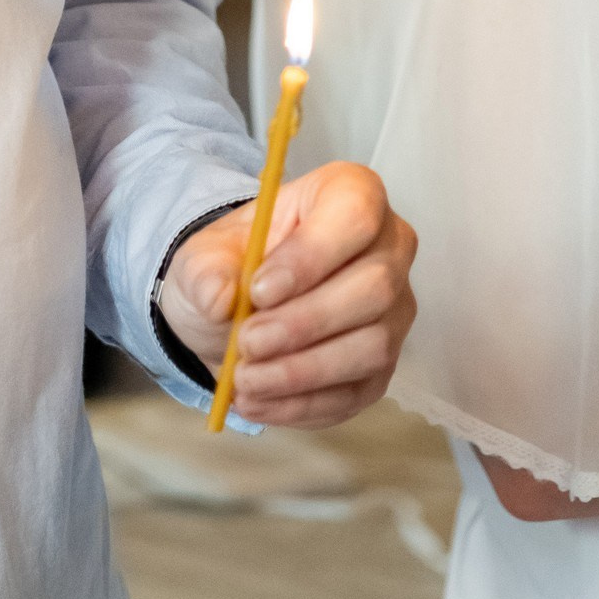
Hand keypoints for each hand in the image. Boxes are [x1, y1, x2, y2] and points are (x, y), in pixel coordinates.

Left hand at [158, 161, 416, 428]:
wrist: (238, 308)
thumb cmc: (236, 262)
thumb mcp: (205, 254)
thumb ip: (206, 270)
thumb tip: (220, 297)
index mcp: (351, 194)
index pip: (355, 216)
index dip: (311, 255)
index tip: (258, 290)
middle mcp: (389, 248)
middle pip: (374, 287)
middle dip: (304, 323)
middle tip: (246, 343)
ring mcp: (393, 311)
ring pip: (372, 346)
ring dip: (303, 372)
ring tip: (244, 380)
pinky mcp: (382, 366)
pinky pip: (357, 393)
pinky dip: (303, 405)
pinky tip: (259, 402)